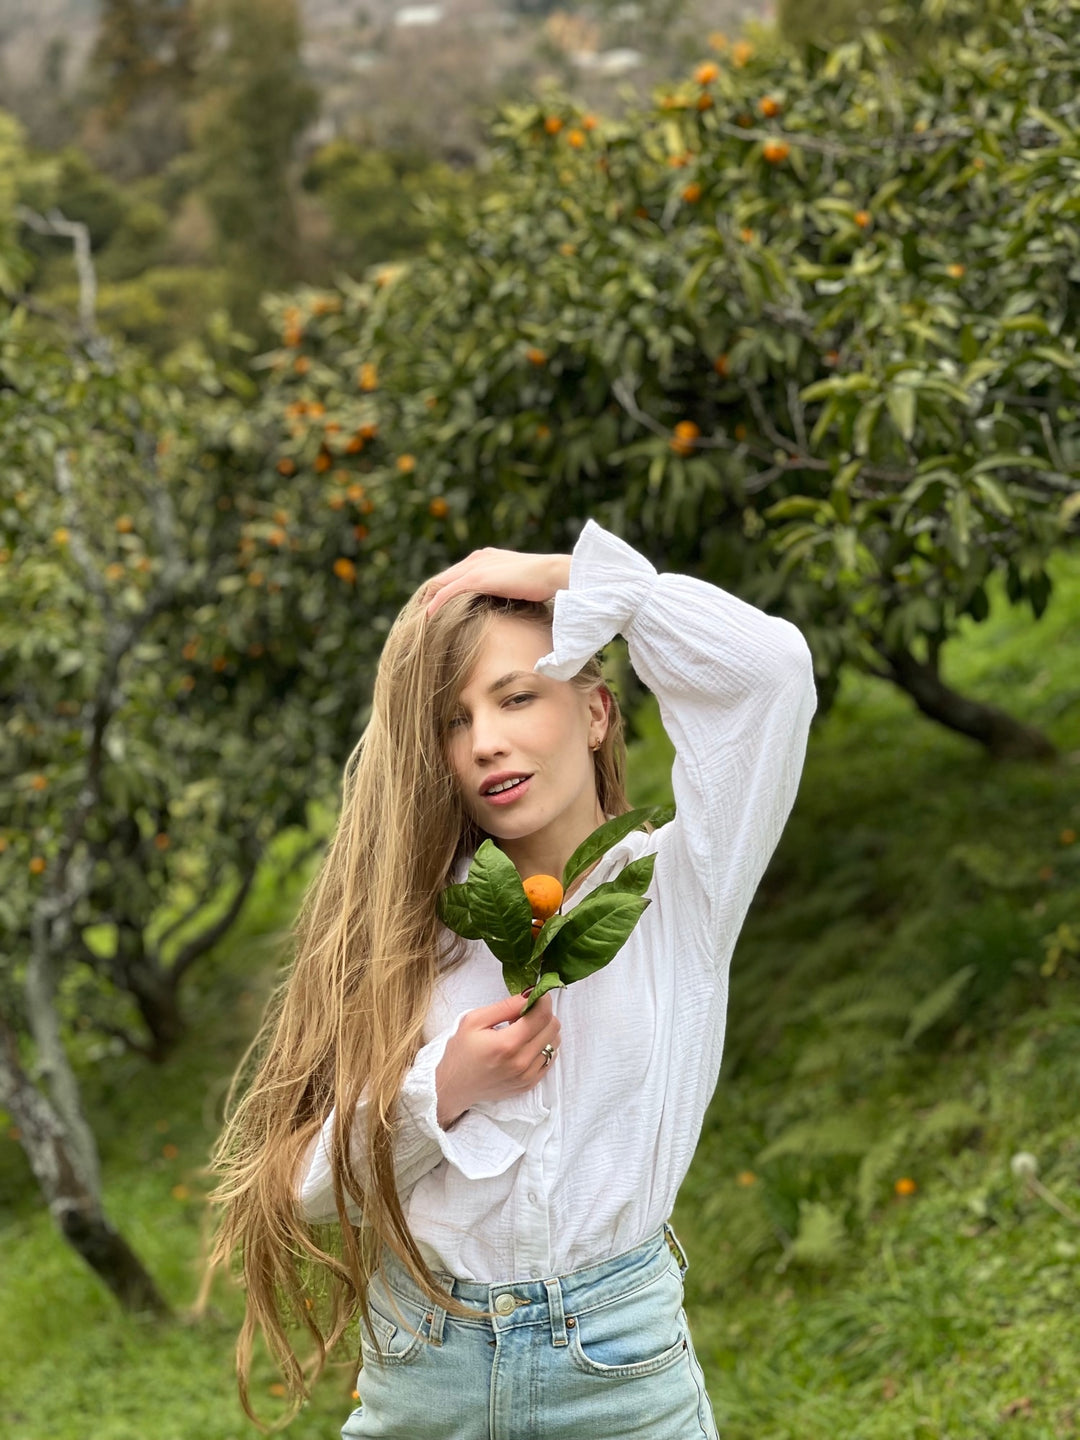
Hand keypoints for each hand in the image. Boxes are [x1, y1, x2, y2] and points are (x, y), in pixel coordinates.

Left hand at [422, 549, 570, 618]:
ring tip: (418, 619)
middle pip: (443, 578)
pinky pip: (447, 592)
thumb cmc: (541, 582)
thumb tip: (499, 606)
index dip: (442, 591)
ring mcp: (475, 567)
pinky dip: (436, 604)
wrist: (551, 573)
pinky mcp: (477, 578)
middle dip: (429, 596)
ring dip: (428, 601)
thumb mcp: (516, 584)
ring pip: (441, 584)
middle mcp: (476, 559)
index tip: (433, 608)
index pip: (455, 575)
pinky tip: (427, 617)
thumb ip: (502, 589)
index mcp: (484, 558)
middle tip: (418, 616)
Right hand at [435, 990, 560, 1127]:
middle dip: (542, 1013)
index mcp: (507, 1045)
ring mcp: (528, 1076)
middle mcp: (522, 1063)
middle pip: (553, 1027)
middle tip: (522, 1013)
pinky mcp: (530, 1084)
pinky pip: (550, 1058)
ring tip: (522, 1030)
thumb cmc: (460, 1052)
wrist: (453, 1087)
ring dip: (543, 1029)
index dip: (542, 999)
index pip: (542, 1015)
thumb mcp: (474, 1020)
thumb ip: (504, 1006)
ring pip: (555, 1042)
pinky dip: (542, 1046)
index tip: (535, 993)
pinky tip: (524, 1044)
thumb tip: (529, 995)